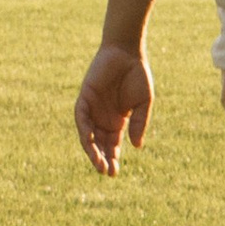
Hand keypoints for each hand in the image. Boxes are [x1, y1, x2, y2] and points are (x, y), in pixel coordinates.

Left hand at [75, 42, 154, 174]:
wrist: (127, 52)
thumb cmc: (137, 74)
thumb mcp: (144, 103)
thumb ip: (139, 123)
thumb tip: (137, 146)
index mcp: (117, 121)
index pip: (112, 145)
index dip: (113, 158)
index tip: (114, 173)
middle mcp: (102, 118)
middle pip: (100, 144)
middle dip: (102, 159)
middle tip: (107, 172)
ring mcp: (92, 109)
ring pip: (88, 135)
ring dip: (92, 150)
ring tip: (98, 163)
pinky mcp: (84, 98)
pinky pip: (81, 118)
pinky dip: (84, 131)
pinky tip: (90, 142)